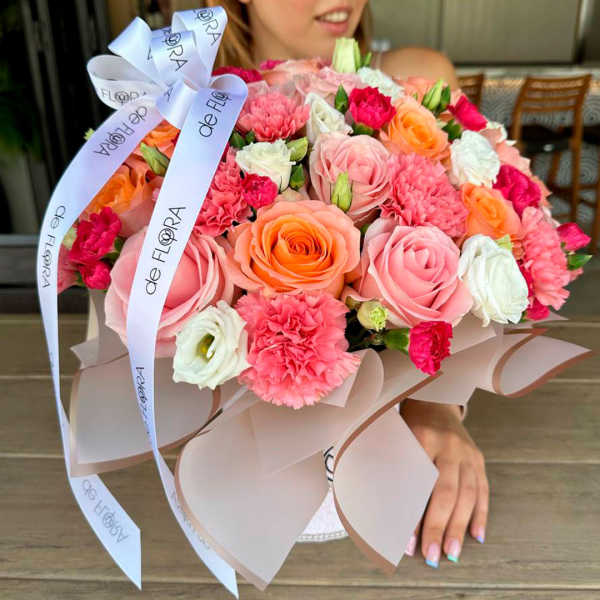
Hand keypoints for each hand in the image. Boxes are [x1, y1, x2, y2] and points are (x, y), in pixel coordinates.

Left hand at [400, 398, 488, 566]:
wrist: (434, 403)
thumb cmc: (408, 427)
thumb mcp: (397, 440)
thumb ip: (397, 471)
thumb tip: (391, 517)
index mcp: (421, 438)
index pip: (417, 484)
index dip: (412, 515)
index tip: (406, 542)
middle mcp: (447, 445)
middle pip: (445, 491)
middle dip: (438, 526)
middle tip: (432, 555)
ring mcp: (466, 452)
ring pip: (467, 494)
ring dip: (460, 527)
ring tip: (452, 552)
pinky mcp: (478, 458)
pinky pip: (483, 489)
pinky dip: (480, 514)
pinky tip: (477, 535)